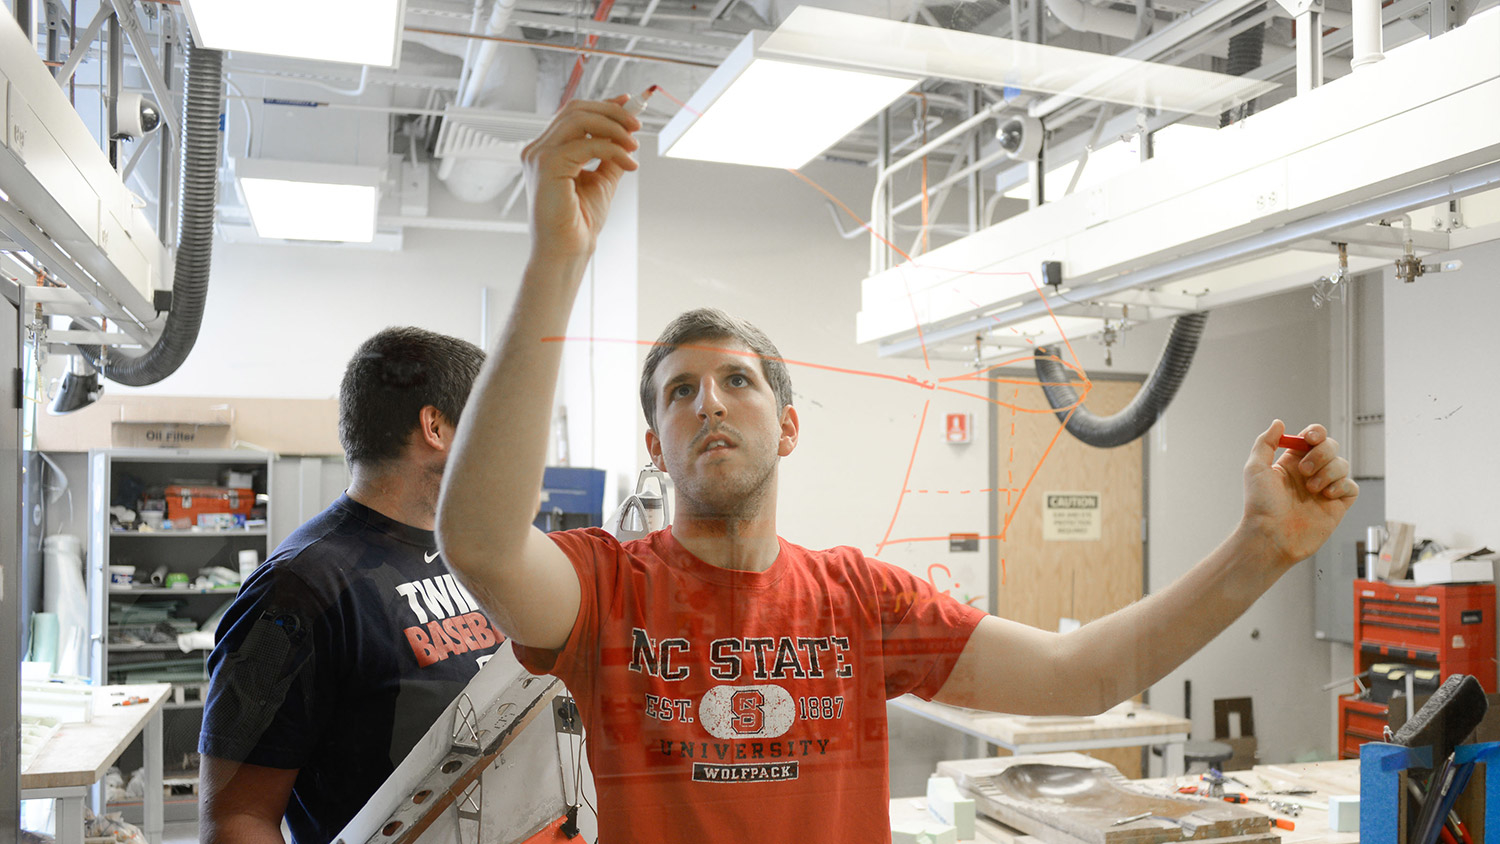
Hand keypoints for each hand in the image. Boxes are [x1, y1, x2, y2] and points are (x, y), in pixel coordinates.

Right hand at [520, 96, 640, 263]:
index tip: (629, 104)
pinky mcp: (547, 165)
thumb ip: (610, 155)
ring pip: (579, 119)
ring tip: (634, 144)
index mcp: (547, 151)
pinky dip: (613, 149)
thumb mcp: (601, 180)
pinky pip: (587, 144)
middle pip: (575, 110)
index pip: (573, 115)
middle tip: (637, 125)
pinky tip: (629, 163)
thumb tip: (627, 134)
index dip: (603, 105)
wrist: (569, 250)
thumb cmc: (579, 223)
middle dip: (611, 112)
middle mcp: (539, 149)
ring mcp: (539, 155)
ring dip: (613, 126)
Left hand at [1240, 420, 1358, 566]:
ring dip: (1328, 471)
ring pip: (1342, 464)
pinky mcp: (1337, 505)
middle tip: (1305, 470)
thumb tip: (1278, 422)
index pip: (1312, 437)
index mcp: (1292, 461)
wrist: (1271, 535)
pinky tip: (1325, 496)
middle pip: (1331, 446)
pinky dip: (1341, 486)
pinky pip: (1351, 486)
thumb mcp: (1255, 468)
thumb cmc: (1260, 505)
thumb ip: (1266, 443)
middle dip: (1321, 453)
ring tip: (1311, 489)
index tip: (1310, 438)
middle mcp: (1310, 472)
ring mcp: (1325, 488)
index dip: (1315, 433)